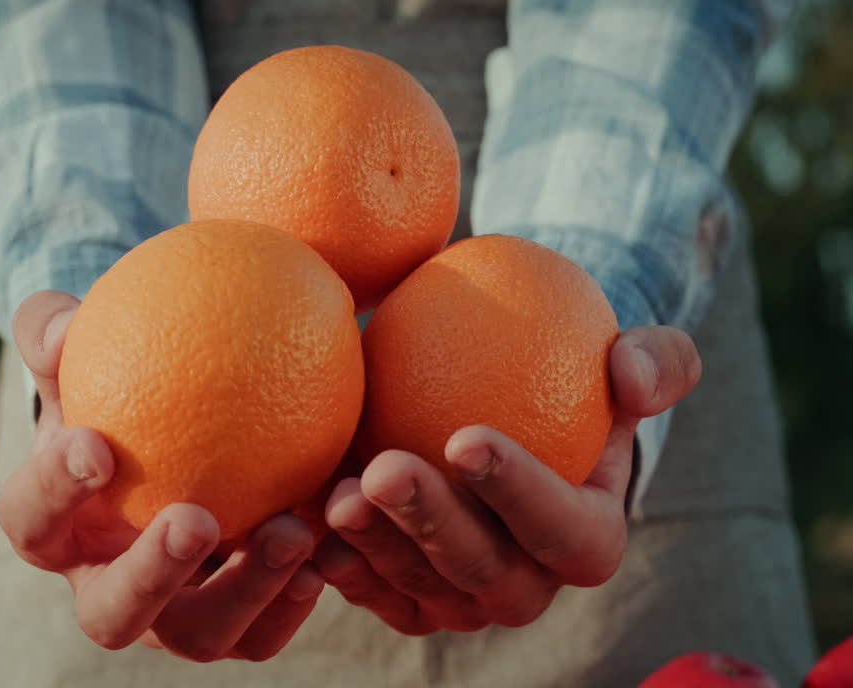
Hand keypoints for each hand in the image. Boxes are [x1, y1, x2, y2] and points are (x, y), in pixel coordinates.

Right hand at [0, 290, 324, 661]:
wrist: (175, 428)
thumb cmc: (115, 380)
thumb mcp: (77, 346)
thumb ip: (53, 330)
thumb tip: (57, 331)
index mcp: (55, 526)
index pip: (32, 519)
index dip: (54, 492)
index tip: (97, 445)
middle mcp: (104, 585)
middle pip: (109, 614)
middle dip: (149, 577)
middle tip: (196, 519)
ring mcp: (170, 615)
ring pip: (197, 636)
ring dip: (244, 590)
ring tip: (292, 530)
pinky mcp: (232, 622)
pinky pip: (262, 632)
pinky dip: (293, 601)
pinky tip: (326, 548)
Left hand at [313, 325, 700, 633]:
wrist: (497, 410)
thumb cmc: (566, 379)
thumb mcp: (622, 356)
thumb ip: (653, 360)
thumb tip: (630, 369)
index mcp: (589, 536)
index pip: (566, 530)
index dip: (520, 494)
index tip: (465, 436)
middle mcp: (528, 583)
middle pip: (482, 572)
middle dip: (432, 526)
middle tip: (384, 470)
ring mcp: (463, 598)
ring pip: (418, 588)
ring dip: (375, 546)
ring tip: (333, 494)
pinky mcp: (407, 600)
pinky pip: (372, 594)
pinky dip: (341, 565)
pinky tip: (305, 522)